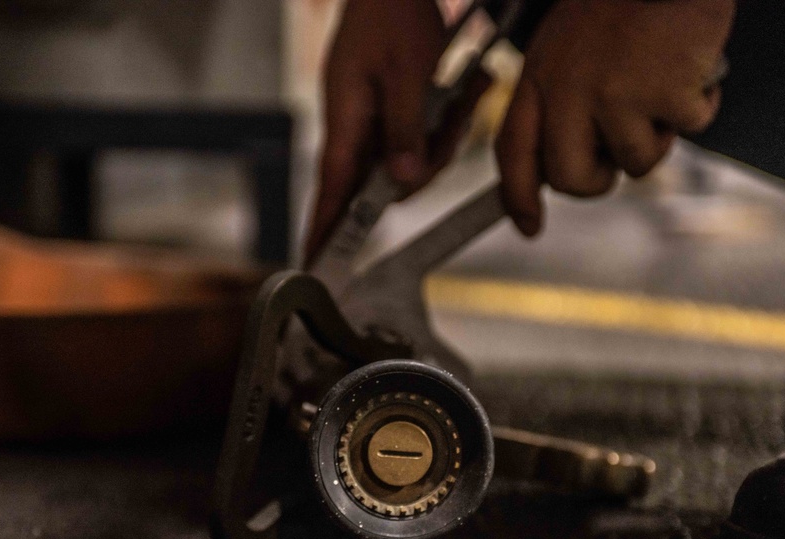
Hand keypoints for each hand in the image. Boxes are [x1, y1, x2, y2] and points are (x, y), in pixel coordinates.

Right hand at [305, 0, 489, 263]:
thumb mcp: (405, 74)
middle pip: (383, 183)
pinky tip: (469, 83)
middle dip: (426, 165)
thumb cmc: (391, 14)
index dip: (322, 233)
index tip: (315, 268)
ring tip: (469, 86)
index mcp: (344, 122)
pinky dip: (447, 119)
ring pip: (409, 162)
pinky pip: (419, 138)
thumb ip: (404, 132)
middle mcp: (354, 128)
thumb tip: (402, 182)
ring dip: (446, 135)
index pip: (329, 192)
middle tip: (455, 118)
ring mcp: (371, 122)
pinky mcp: (392, 113)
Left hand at [497, 0, 735, 234]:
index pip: (512, 150)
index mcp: (539, 74)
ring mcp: (613, 93)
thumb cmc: (626, 2)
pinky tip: (694, 66)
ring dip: (658, 136)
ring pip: (635, 163)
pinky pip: (688, 129)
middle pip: (568, 178)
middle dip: (597, 182)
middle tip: (618, 159)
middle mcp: (567, 88)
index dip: (516, 196)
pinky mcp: (661, 92)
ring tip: (662, 86)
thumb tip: (559, 168)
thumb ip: (559, 99)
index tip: (527, 226)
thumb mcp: (569, 46)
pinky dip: (701, 104)